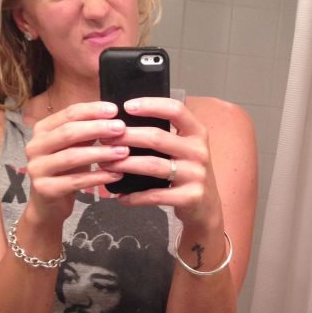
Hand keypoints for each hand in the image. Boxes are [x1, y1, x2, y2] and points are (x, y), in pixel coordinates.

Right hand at [24, 101, 129, 221]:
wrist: (47, 206)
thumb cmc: (65, 171)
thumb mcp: (75, 147)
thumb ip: (87, 133)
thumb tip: (113, 116)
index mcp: (42, 130)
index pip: (68, 114)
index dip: (91, 110)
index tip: (115, 110)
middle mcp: (34, 146)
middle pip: (68, 132)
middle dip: (97, 129)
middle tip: (121, 129)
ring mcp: (37, 168)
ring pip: (72, 156)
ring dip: (101, 153)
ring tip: (123, 152)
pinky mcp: (45, 189)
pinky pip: (75, 181)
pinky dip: (98, 177)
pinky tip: (116, 174)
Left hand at [103, 96, 223, 229]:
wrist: (207, 207)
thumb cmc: (188, 172)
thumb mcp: (185, 149)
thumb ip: (165, 135)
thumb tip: (124, 123)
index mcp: (197, 133)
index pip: (175, 110)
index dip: (151, 105)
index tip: (126, 106)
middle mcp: (198, 151)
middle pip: (157, 138)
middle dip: (127, 136)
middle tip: (104, 138)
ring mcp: (196, 175)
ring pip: (153, 166)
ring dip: (125, 164)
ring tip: (105, 165)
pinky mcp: (190, 197)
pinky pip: (156, 195)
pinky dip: (135, 197)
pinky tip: (121, 197)